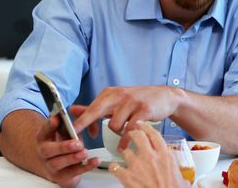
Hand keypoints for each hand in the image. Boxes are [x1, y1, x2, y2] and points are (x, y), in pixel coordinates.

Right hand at [36, 115, 99, 186]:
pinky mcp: (61, 177)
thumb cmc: (64, 146)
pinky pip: (72, 173)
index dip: (49, 125)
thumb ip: (73, 120)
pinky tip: (94, 161)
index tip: (57, 119)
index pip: (43, 131)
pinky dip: (84, 167)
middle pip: (48, 150)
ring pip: (58, 163)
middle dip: (62, 146)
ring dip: (72, 158)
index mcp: (44, 139)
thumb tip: (74, 108)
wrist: (60, 168)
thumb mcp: (67, 132)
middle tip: (77, 143)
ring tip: (84, 153)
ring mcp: (51, 166)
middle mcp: (45, 153)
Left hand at [71, 86, 185, 150]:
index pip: (91, 108)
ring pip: (114, 125)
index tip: (72, 133)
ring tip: (123, 132)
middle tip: (77, 140)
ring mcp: (132, 102)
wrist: (165, 97)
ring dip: (117, 133)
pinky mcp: (144, 110)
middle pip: (97, 111)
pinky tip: (124, 146)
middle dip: (85, 125)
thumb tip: (73, 110)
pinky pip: (130, 129)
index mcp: (111, 93)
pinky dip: (126, 140)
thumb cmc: (138, 101)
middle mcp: (120, 95)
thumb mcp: (116, 102)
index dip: (81, 122)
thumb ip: (95, 108)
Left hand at [109, 122, 190, 187]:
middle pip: (138, 137)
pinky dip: (114, 167)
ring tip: (123, 153)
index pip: (154, 135)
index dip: (147, 128)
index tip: (143, 125)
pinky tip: (115, 168)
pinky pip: (115, 167)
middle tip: (130, 134)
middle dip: (133, 134)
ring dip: (124, 152)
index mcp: (165, 156)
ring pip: (126, 151)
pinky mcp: (127, 176)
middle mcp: (151, 157)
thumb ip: (178, 172)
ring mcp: (138, 165)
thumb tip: (181, 177)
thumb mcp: (182, 178)